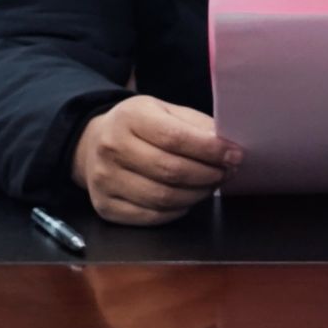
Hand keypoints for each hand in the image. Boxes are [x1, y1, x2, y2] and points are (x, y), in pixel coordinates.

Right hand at [72, 96, 239, 224]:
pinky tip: (187, 199)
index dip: (209, 149)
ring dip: (196, 194)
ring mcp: (105, 180)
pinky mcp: (105, 207)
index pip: (175, 137)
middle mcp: (112, 148)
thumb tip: (227, 147)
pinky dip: (177, 211)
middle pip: (170, 170)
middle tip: (227, 172)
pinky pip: (150, 216)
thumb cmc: (139, 126)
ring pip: (162, 197)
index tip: (234, 154)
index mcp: (130, 117)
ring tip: (211, 185)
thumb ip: (195, 126)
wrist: (93, 143)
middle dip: (208, 174)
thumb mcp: (165, 111)